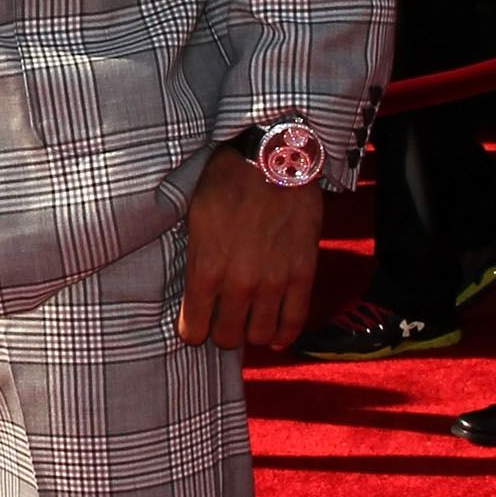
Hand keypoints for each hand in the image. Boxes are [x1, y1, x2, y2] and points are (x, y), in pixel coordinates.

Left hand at [178, 146, 324, 352]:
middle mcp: (239, 284)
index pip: (193, 330)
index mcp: (206, 270)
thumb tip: (193, 289)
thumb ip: (196, 259)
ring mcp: (273, 282)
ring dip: (252, 332)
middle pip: (227, 338)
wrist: (273, 158)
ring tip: (250, 318)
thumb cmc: (228, 182)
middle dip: (222, 331)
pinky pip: (295, 322)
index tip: (196, 322)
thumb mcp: (194, 218)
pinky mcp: (302, 275)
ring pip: (260, 336)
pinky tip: (276, 333)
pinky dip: (285, 334)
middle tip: (224, 317)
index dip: (193, 329)